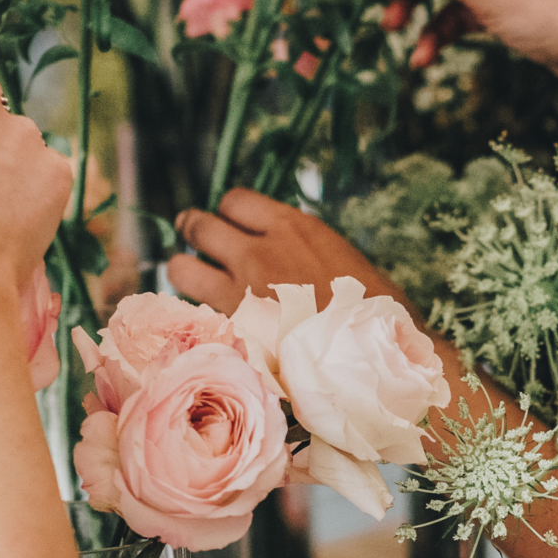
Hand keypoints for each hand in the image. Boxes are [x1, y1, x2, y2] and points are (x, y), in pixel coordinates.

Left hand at [169, 188, 403, 316]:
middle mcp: (258, 251)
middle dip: (195, 230)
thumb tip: (311, 264)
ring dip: (184, 271)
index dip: (232, 214)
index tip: (235, 226)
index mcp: (293, 228)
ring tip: (189, 277)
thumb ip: (317, 256)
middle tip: (194, 238)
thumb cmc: (375, 312)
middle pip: (201, 226)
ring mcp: (238, 290)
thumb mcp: (352, 265)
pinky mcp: (229, 329)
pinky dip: (194, 313)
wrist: (364, 356)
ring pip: (182, 267)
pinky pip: (193, 312)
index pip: (236, 201)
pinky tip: (205, 320)